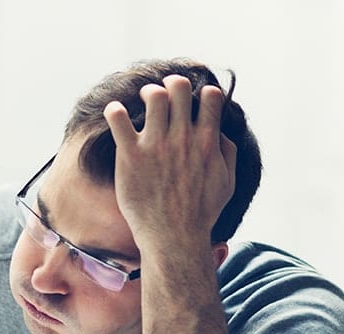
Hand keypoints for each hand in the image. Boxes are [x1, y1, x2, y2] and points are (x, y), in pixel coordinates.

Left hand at [103, 75, 237, 251]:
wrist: (174, 238)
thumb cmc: (201, 214)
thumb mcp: (228, 183)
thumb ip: (228, 152)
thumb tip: (220, 131)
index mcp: (208, 141)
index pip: (210, 95)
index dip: (203, 93)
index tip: (195, 102)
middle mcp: (183, 138)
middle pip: (178, 88)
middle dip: (172, 86)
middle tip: (165, 96)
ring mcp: (156, 145)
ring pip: (152, 95)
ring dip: (147, 93)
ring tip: (142, 103)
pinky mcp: (131, 155)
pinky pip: (118, 118)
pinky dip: (115, 111)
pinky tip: (117, 116)